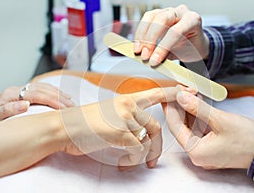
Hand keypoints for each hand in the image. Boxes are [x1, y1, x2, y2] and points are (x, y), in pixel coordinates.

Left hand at [0, 82, 74, 124]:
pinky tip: (63, 97)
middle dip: (60, 97)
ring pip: (45, 87)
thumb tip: (24, 105)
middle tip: (73, 106)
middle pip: (44, 89)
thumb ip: (6, 111)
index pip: (37, 94)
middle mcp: (17, 90)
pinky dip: (55, 92)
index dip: (52, 100)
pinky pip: (43, 89)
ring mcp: (22, 90)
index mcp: (10, 94)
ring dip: (60, 94)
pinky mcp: (25, 93)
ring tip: (72, 102)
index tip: (64, 108)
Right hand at [62, 86, 182, 168]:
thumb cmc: (84, 123)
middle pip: (156, 126)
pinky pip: (138, 150)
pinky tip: (122, 163)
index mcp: (127, 100)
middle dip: (157, 146)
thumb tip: (139, 132)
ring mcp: (126, 118)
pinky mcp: (121, 133)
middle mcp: (129, 106)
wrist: (65, 127)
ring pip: (148, 140)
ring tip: (132, 162)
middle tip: (152, 160)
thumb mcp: (108, 113)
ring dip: (143, 156)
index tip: (188, 90)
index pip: (156, 93)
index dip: (174, 93)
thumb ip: (126, 117)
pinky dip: (133, 160)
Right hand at [134, 5, 209, 65]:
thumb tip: (152, 59)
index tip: (153, 61)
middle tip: (144, 56)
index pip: (175, 32)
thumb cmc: (191, 48)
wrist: (194, 43)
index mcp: (192, 20)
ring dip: (142, 35)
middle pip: (162, 20)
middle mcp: (181, 12)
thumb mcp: (184, 54)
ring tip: (138, 51)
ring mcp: (169, 11)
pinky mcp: (159, 13)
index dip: (162, 47)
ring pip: (151, 17)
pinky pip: (146, 19)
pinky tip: (138, 44)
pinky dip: (140, 32)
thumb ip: (169, 56)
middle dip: (150, 39)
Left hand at [163, 90, 253, 168]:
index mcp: (196, 151)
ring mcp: (204, 149)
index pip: (175, 127)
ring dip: (189, 109)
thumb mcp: (221, 120)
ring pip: (190, 125)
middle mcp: (197, 153)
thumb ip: (198, 108)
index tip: (168, 93)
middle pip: (181, 126)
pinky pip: (199, 128)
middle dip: (180, 106)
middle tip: (180, 89)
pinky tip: (197, 101)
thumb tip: (180, 96)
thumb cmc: (249, 139)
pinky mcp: (211, 144)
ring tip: (189, 91)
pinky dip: (198, 114)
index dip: (171, 108)